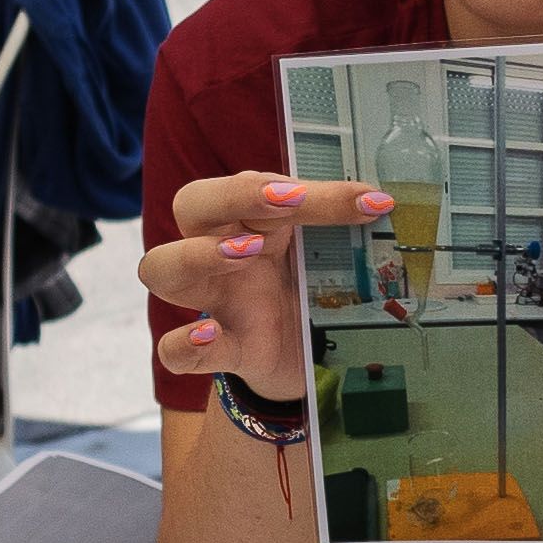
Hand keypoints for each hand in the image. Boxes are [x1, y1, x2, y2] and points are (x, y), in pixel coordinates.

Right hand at [141, 168, 383, 396]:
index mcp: (246, 219)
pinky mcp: (217, 352)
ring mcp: (212, 302)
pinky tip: (210, 335)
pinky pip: (173, 349)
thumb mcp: (319, 251)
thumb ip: (336, 223)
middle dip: (231, 196)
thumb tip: (381, 199)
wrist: (306, 360)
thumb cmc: (304, 288)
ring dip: (197, 254)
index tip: (321, 193)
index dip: (272, 183)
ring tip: (247, 251)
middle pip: (191, 205)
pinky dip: (184, 343)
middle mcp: (218, 252)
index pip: (245, 185)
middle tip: (286, 203)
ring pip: (160, 268)